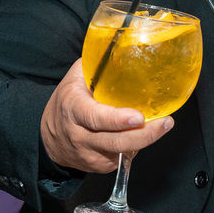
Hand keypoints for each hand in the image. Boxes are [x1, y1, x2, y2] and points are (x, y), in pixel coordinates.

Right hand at [41, 60, 174, 172]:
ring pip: (121, 152)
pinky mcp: (98, 166)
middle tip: (166, 123)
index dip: (118, 120)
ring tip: (162, 126)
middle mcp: (80, 135)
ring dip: (144, 140)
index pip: (96, 118)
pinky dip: (134, 147)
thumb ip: (97, 65)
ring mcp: (89, 154)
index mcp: (73, 109)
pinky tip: (140, 135)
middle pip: (115, 141)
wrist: (47, 138)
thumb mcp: (74, 79)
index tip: (139, 117)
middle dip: (145, 134)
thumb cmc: (66, 102)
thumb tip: (122, 45)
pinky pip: (121, 158)